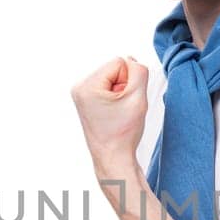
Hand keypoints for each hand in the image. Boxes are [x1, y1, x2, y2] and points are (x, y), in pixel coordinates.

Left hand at [71, 55, 147, 178]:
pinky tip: (115, 113)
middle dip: (125, 86)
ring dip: (122, 92)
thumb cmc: (123, 134)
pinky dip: (116, 97)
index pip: (119, 62)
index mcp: (86, 86)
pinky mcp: (87, 100)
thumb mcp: (138, 97)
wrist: (113, 158)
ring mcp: (81, 94)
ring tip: (119, 112)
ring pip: (113, 78)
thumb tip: (132, 60)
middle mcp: (80, 87)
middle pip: (115, 69)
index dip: (130, 81)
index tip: (126, 102)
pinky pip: (108, 87)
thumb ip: (140, 71)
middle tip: (123, 109)